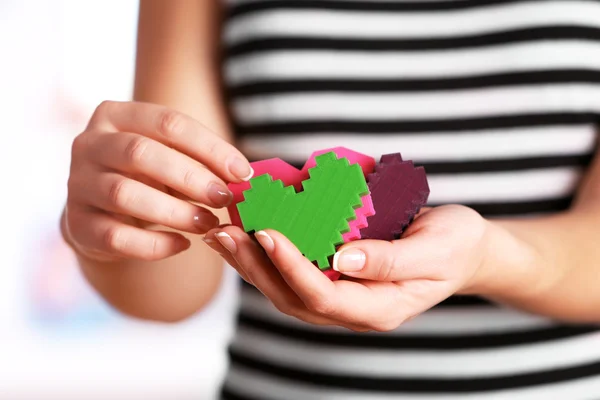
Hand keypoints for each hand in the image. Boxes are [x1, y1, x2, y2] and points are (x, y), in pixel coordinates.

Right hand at [64, 100, 251, 261]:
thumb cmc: (148, 176)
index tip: (242, 172)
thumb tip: (245, 177)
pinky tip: (182, 244)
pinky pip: (116, 236)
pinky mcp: (78, 225)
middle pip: (141, 153)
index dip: (209, 147)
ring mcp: (77, 185)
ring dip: (175, 211)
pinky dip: (155, 244)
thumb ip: (201, 161)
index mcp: (116, 115)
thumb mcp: (171, 158)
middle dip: (191, 177)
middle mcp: (89, 144)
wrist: (105, 212)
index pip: (168, 122)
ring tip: (208, 223)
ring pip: (125, 194)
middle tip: (224, 198)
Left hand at [204, 205, 492, 331]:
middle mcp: (354, 308)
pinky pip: (295, 269)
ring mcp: (343, 294)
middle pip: (293, 297)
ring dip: (252, 262)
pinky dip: (268, 251)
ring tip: (223, 232)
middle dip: (257, 266)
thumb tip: (343, 260)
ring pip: (286, 287)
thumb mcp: (436, 250)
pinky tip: (248, 229)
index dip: (292, 267)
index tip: (268, 233)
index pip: (324, 296)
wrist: (463, 248)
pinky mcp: (337, 275)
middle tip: (226, 233)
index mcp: (379, 308)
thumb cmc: (456, 245)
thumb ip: (391, 259)